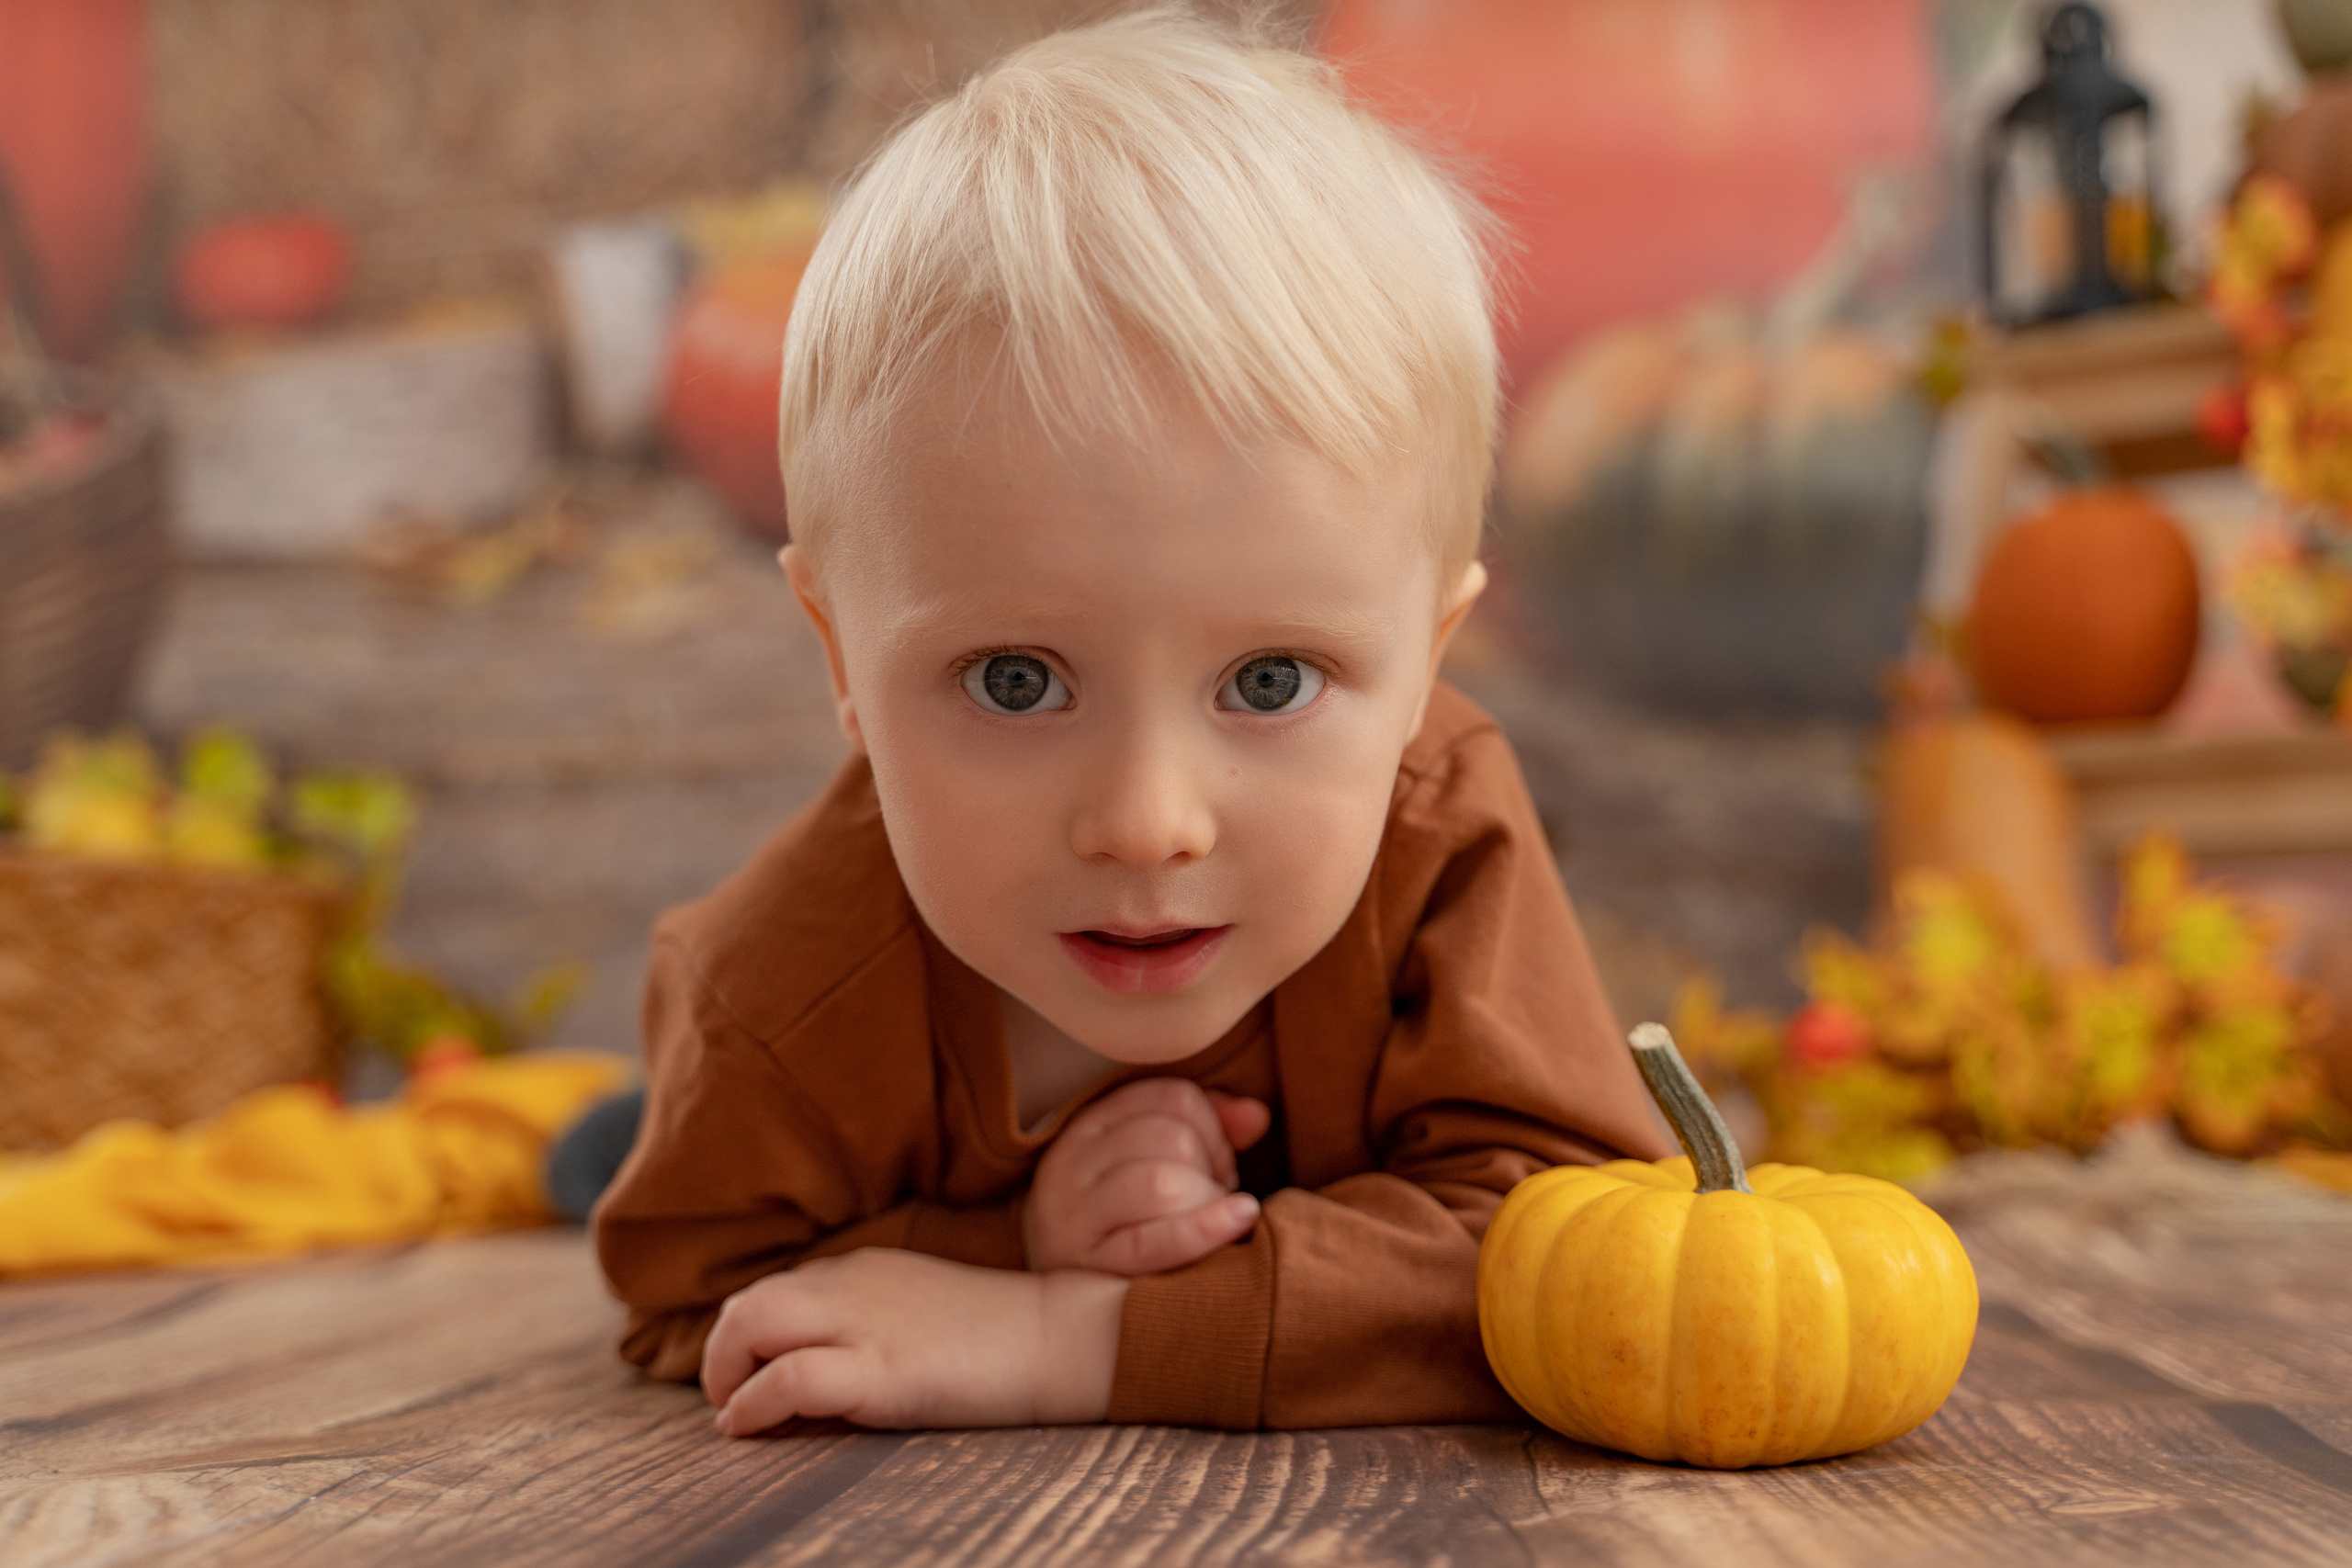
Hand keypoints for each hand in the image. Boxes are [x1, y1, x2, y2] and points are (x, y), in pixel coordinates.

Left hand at [703, 1248, 1125, 1435]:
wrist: (1059, 1338)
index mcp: (862, 1270)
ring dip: (725, 1374)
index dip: (750, 1340)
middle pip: (748, 1303)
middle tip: (732, 1401)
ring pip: (751, 1323)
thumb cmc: (999, 1337)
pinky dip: (752, 1403)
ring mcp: (864, 1324)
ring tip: (737, 1415)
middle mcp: (851, 1285)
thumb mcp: (918, 1312)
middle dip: (723, 1356)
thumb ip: (869, 1322)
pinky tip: (750, 1427)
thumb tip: (819, 1368)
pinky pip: (788, 1376)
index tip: (753, 1380)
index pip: (776, 1291)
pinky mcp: (880, 1369)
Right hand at [1022, 1077, 1271, 1275]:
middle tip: (1213, 1197)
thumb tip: (1257, 1116)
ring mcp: (1074, 1218)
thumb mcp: (1154, 1164)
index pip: (1170, 1097)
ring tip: (1212, 1220)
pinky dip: (1206, 1228)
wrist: (1065, 1310)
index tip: (1216, 1162)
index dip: (1213, 1126)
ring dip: (1207, 1201)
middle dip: (1213, 1166)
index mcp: (1087, 1128)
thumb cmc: (1127, 1225)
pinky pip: (1154, 1241)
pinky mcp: (1090, 1268)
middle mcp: (1069, 1165)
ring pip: (1161, 1184)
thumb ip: (1207, 1129)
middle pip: (1170, 1137)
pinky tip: (1239, 1220)